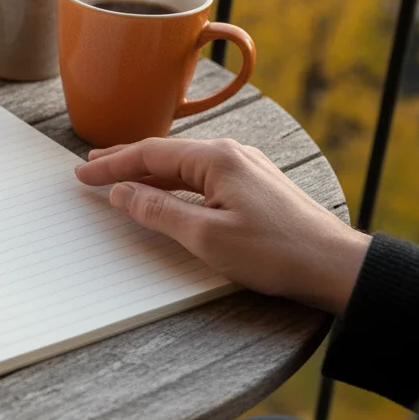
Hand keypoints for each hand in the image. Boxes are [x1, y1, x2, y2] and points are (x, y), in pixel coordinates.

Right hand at [74, 137, 370, 314]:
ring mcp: (246, 168)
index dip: (112, 165)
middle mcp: (232, 154)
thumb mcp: (206, 237)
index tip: (82, 174)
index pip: (150, 154)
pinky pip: (203, 176)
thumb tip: (122, 193)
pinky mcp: (256, 186)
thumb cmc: (276, 253)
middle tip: (92, 164)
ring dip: (150, 170)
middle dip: (126, 159)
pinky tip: (167, 190)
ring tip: (122, 176)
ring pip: (184, 164)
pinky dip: (174, 181)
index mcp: (217, 159)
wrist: (336, 266)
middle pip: (166, 153)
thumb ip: (158, 211)